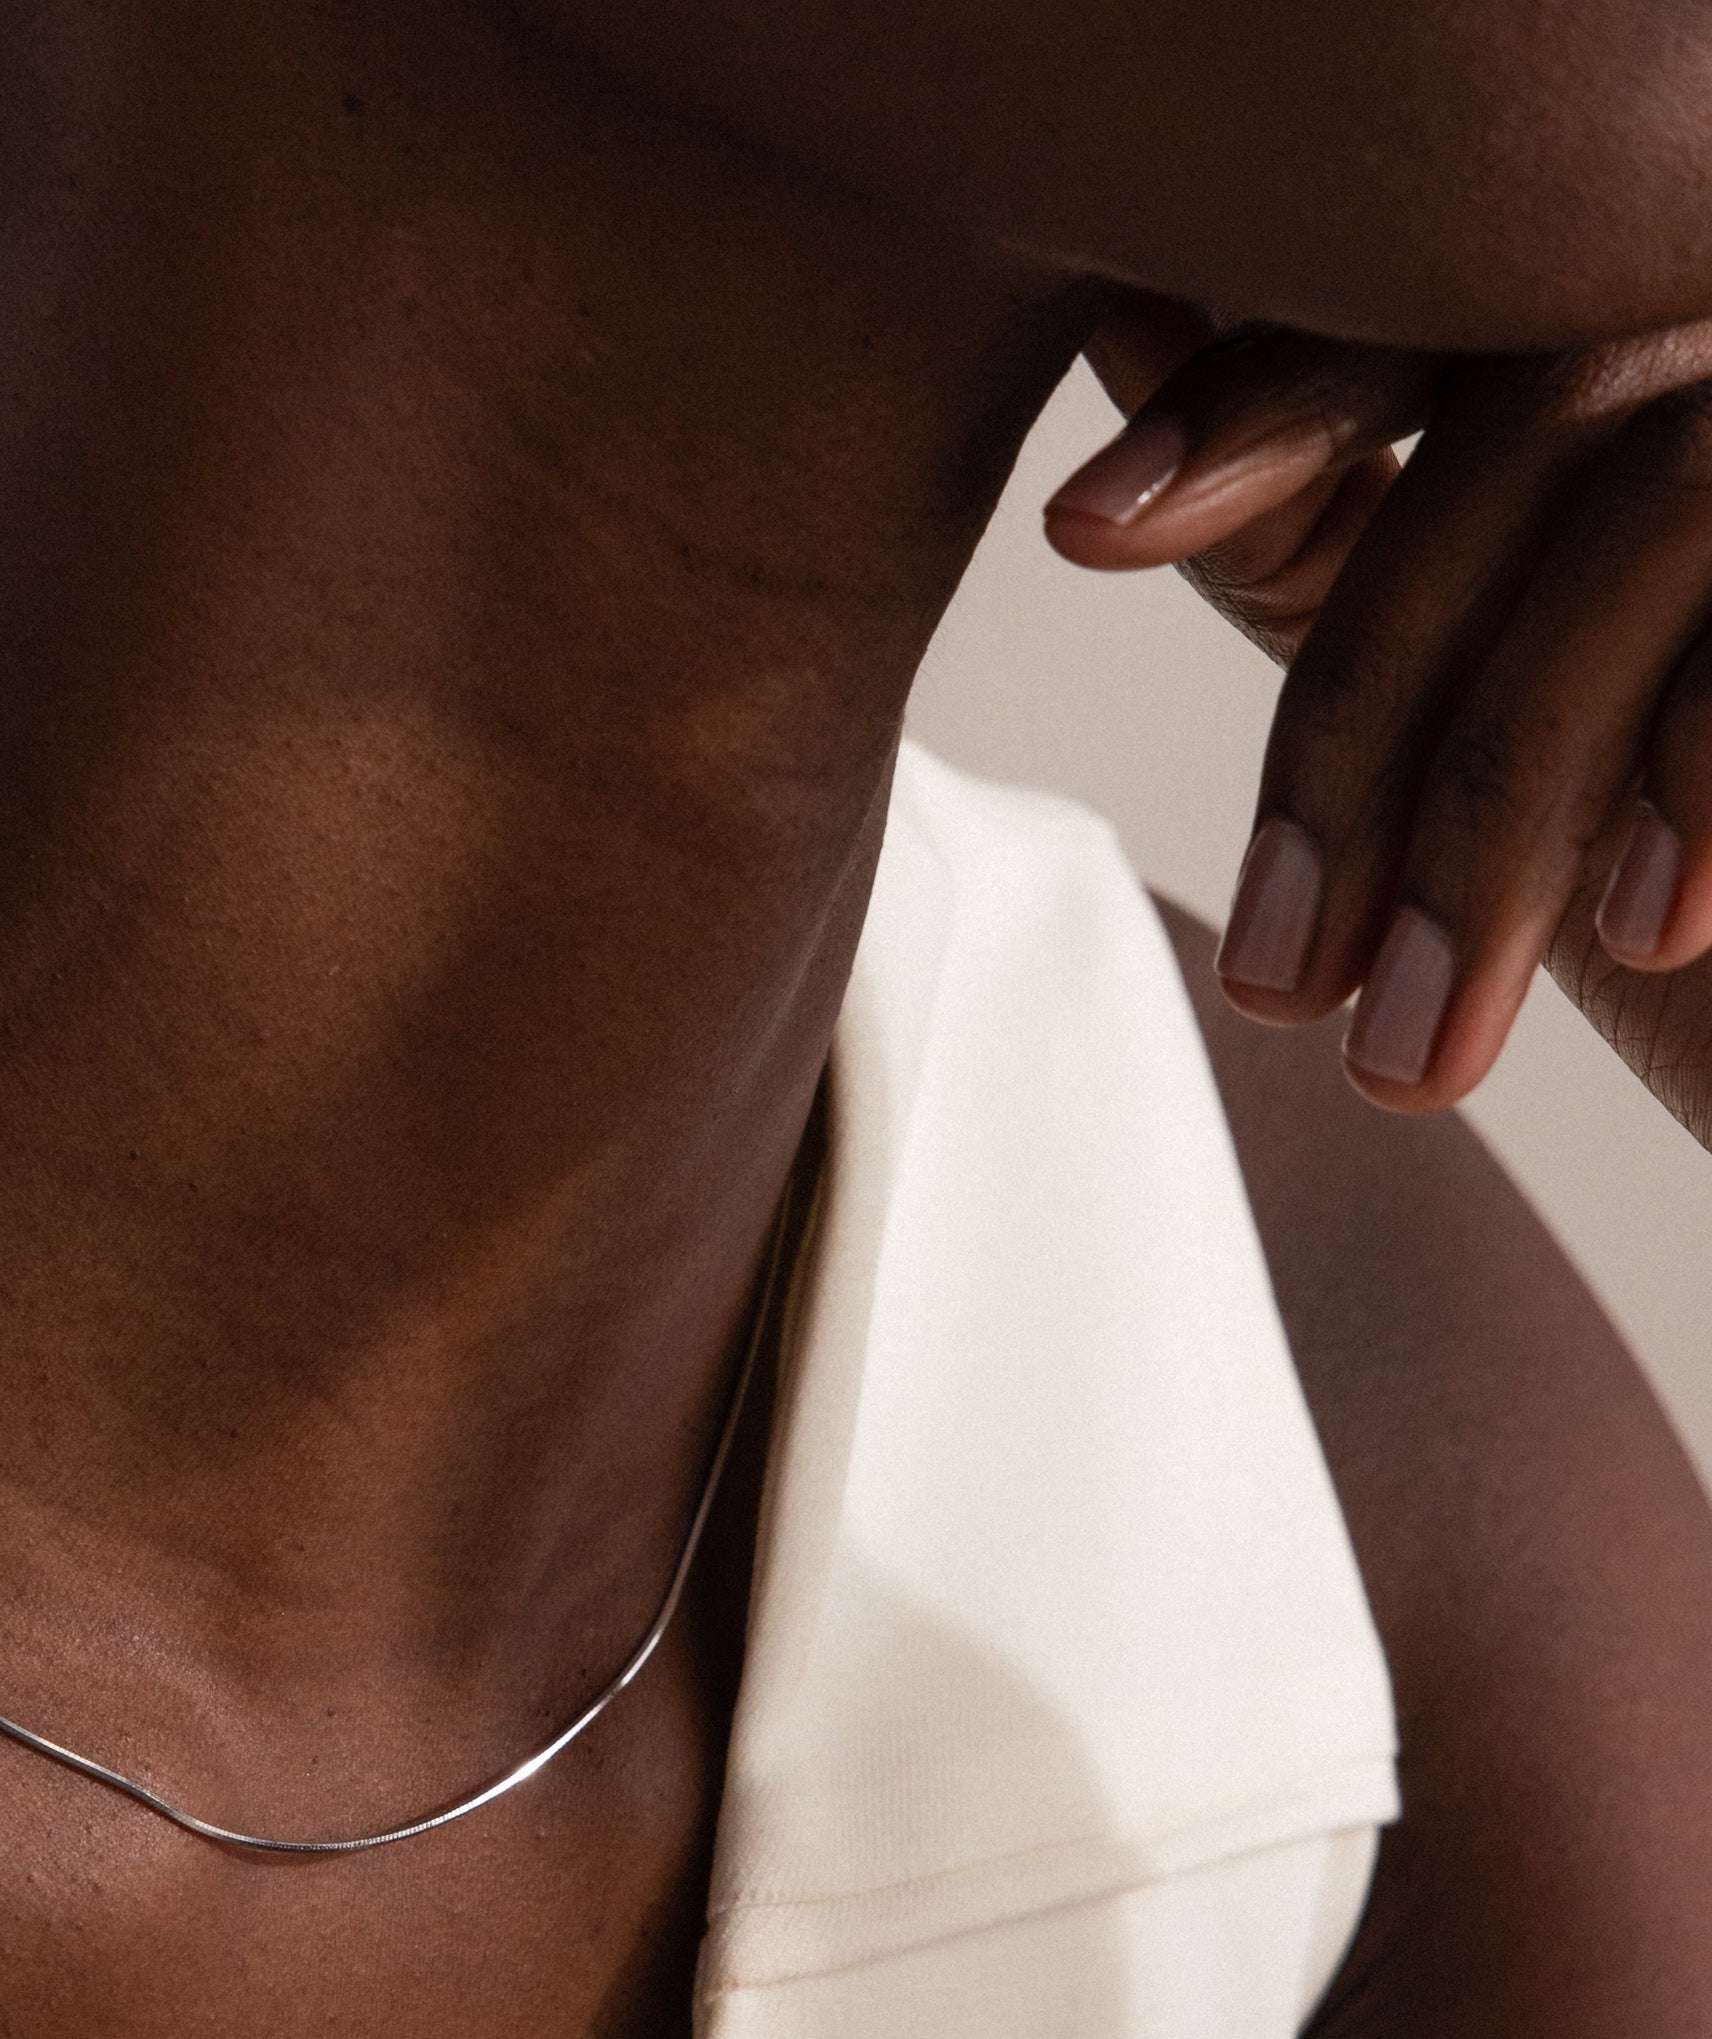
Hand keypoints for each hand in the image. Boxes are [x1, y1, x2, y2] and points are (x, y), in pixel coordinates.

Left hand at [1042, 291, 1711, 1143]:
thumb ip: (1321, 514)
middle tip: (1273, 985)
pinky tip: (1649, 937)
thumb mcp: (1468, 663)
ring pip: (1646, 522)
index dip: (1254, 391)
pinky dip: (1705, 774)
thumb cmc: (1674, 835)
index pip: (1428, 291)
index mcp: (1635, 321)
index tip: (1082, 525)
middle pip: (1515, 426)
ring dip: (1499, 821)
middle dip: (1358, 727)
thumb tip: (1126, 319)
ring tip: (1412, 1054)